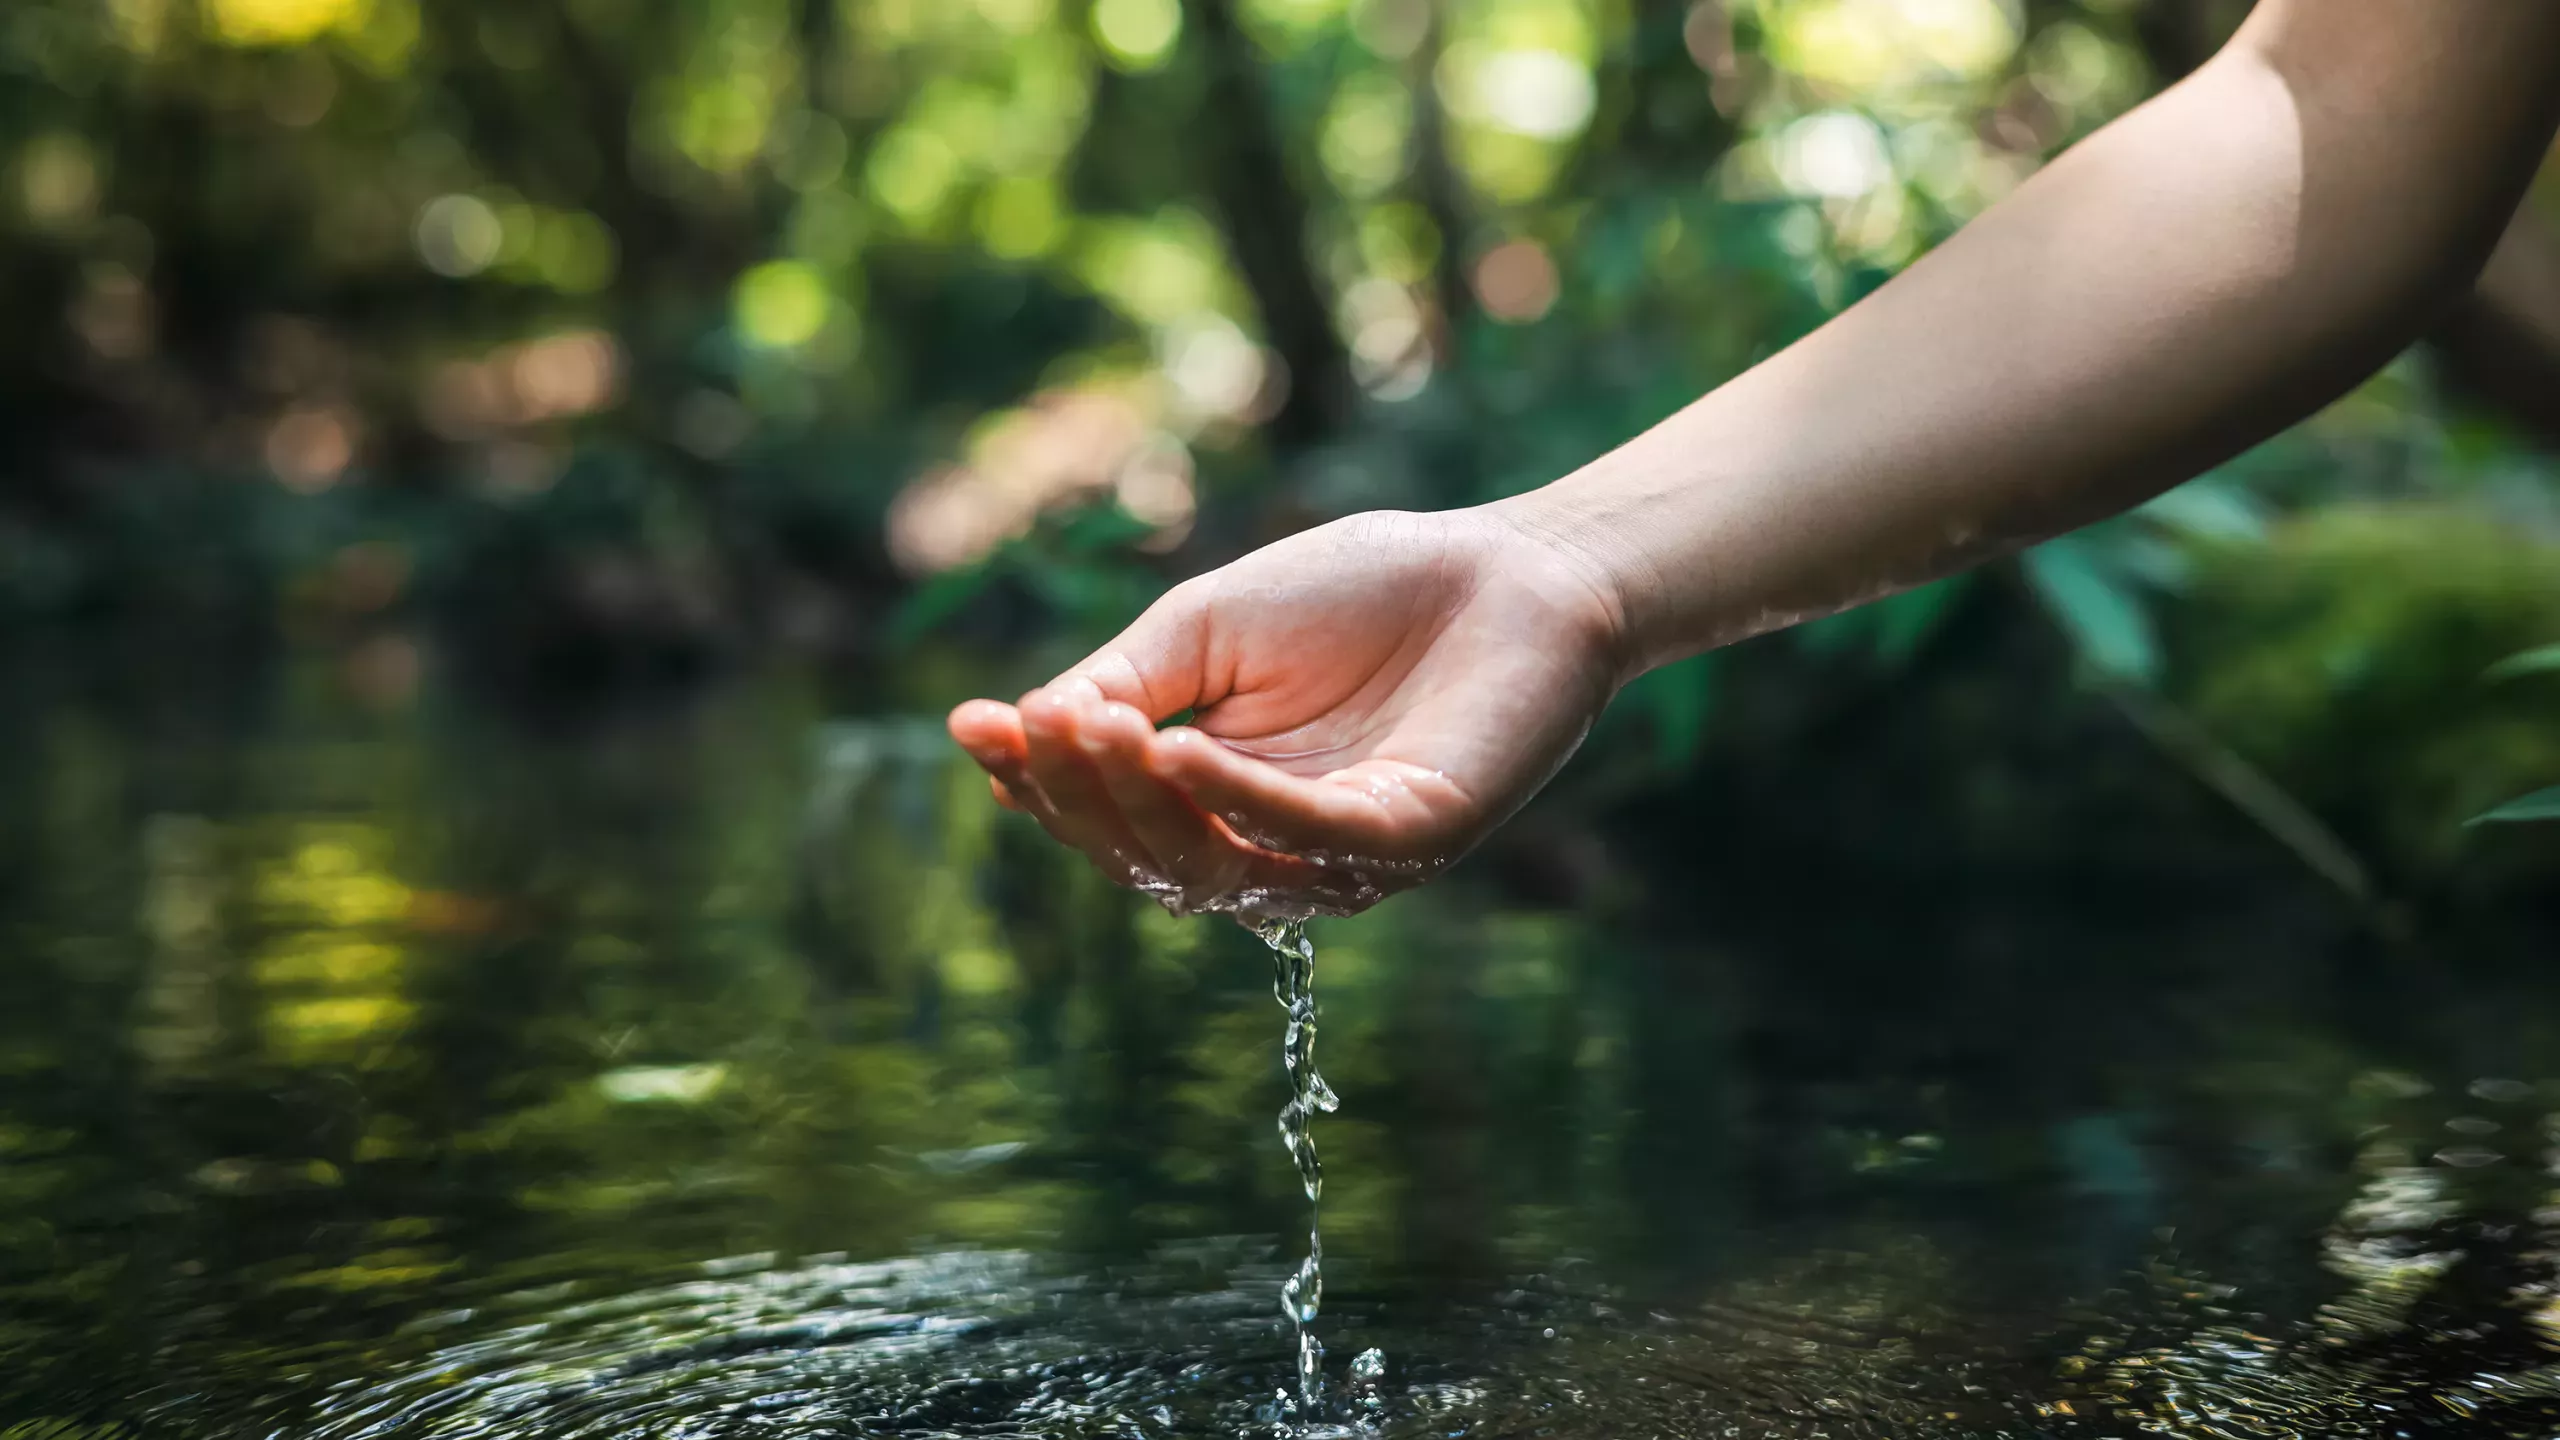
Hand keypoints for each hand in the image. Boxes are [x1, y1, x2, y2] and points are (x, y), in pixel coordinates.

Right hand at [946, 506, 1630, 919]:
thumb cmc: (1365, 594)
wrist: (1512, 567)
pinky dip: (1237, 801)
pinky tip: (1176, 753)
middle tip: (1038, 724)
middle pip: (1148, 859)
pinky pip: (1309, 837)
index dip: (1040, 784)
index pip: (1111, 820)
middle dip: (1080, 797)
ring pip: (1214, 866)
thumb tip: (1020, 727)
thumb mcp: (1209, 629)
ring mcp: (1345, 858)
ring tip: (1091, 730)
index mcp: (1222, 805)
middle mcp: (1276, 851)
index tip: (973, 726)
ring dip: (1142, 805)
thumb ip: (1126, 683)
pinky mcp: (1413, 841)